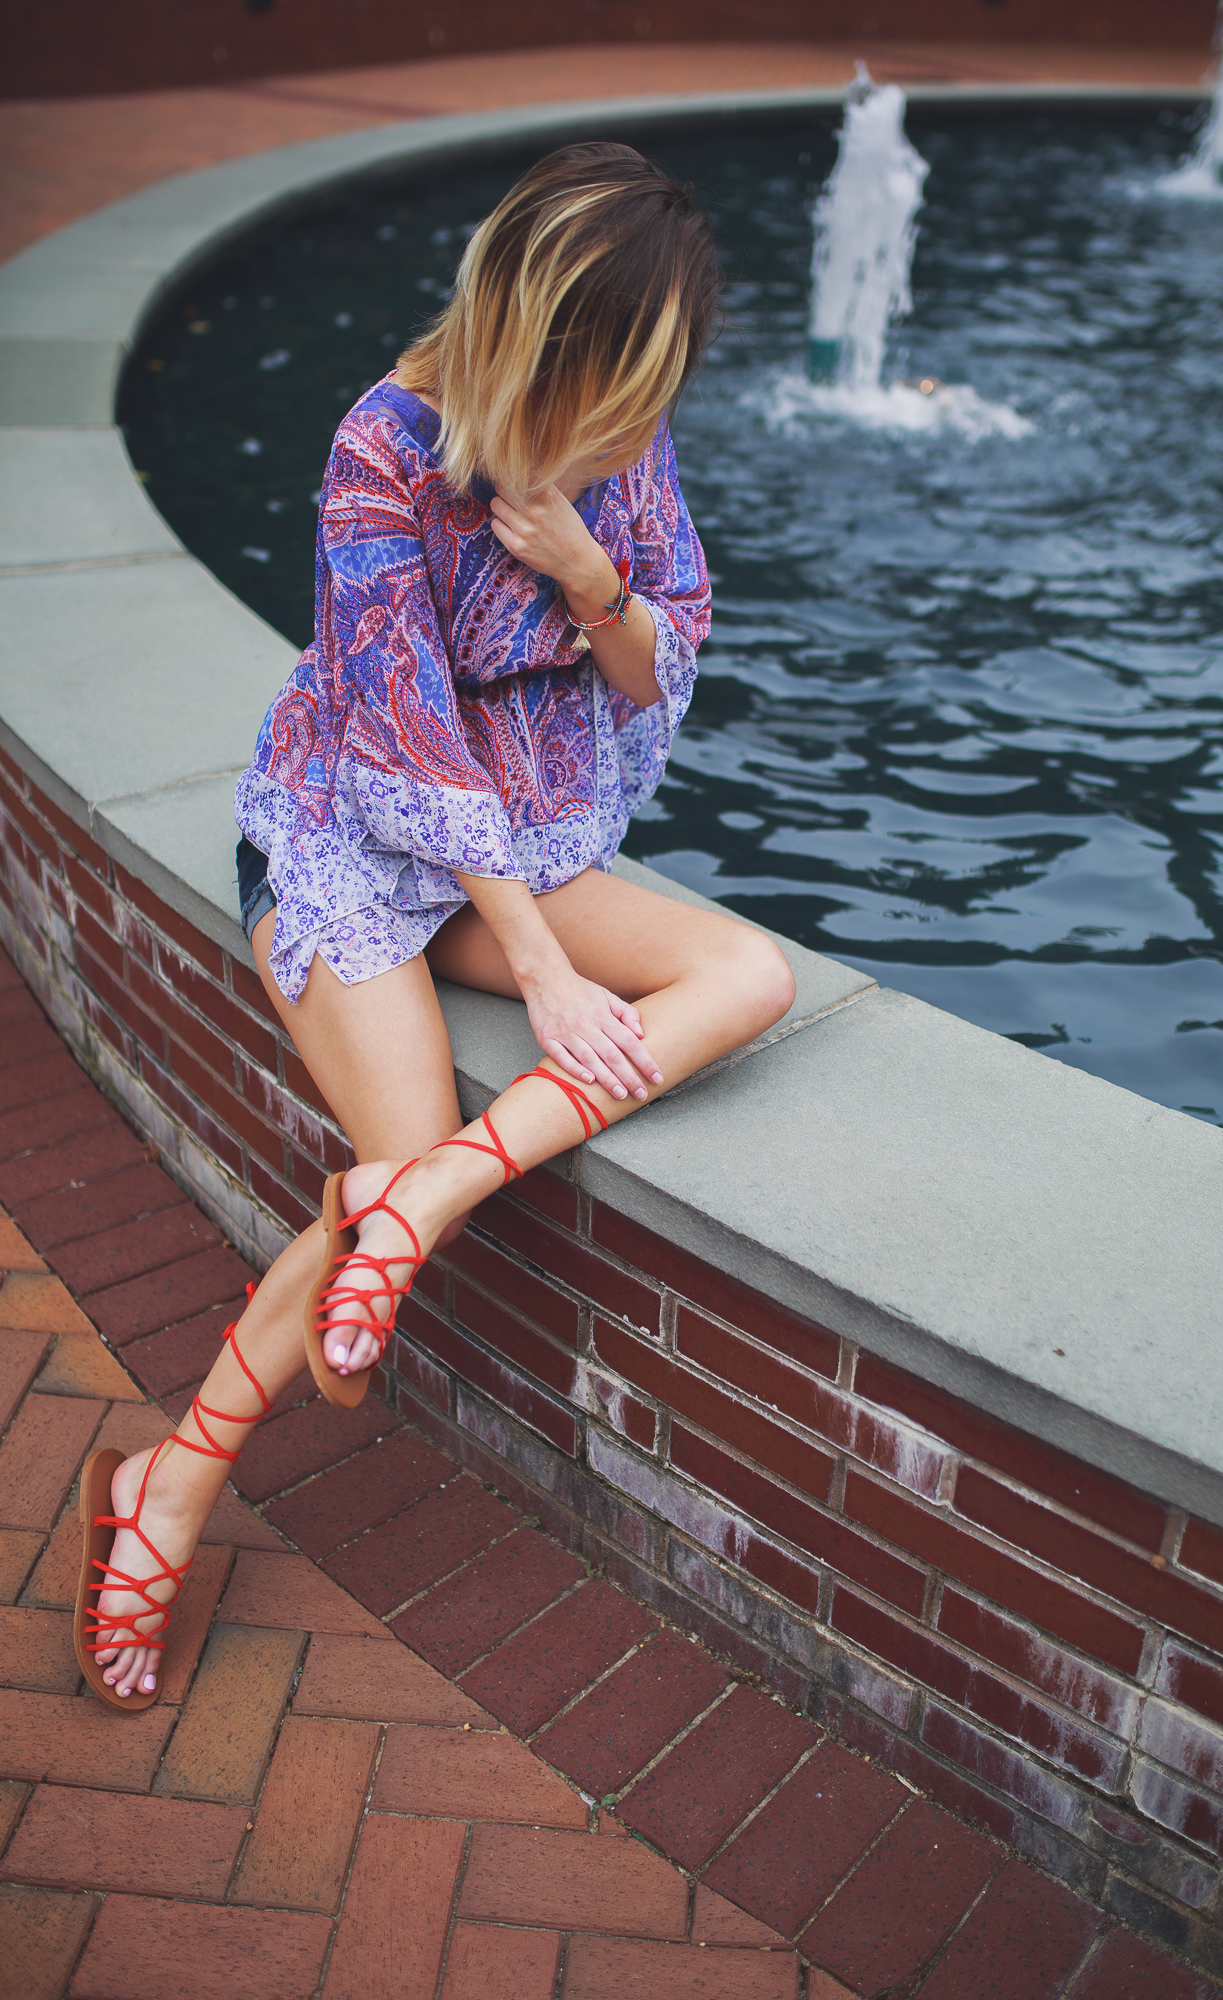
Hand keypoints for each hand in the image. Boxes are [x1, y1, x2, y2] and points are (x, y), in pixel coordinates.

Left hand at [490, 484, 616, 608]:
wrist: (577, 561)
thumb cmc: (569, 529)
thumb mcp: (560, 501)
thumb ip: (541, 486)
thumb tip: (520, 470)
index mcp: (546, 495)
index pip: (516, 474)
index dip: (513, 477)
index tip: (515, 483)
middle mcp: (534, 510)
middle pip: (501, 487)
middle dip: (505, 491)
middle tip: (511, 498)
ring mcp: (524, 529)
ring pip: (495, 504)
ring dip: (501, 507)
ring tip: (512, 514)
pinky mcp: (517, 546)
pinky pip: (495, 525)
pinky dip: (501, 524)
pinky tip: (512, 528)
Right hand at [522, 966, 663, 1102]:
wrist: (545, 977)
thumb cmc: (579, 990)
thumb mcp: (607, 996)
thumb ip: (627, 1013)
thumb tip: (641, 1034)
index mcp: (603, 1016)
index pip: (630, 1042)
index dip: (645, 1061)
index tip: (657, 1077)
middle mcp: (586, 1025)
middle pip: (612, 1055)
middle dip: (629, 1077)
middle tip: (641, 1094)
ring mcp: (565, 1032)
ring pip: (590, 1059)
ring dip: (607, 1079)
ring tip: (620, 1094)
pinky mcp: (547, 1038)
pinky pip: (562, 1057)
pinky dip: (575, 1069)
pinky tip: (589, 1080)